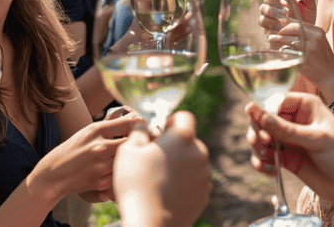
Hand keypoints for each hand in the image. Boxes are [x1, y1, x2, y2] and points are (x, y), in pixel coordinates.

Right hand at [38, 111, 143, 201]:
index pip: (129, 123)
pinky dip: (121, 173)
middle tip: (143, 143)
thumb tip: (135, 120)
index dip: (139, 125)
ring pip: (128, 160)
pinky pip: (120, 175)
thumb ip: (110, 127)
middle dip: (139, 143)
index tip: (143, 127)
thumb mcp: (88, 132)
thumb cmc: (73, 150)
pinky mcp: (101, 182)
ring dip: (131, 159)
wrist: (53, 174)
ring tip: (131, 158)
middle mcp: (99, 147)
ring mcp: (100, 166)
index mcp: (96, 130)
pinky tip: (118, 172)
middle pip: (132, 142)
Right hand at [114, 111, 211, 226]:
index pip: (184, 117)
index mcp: (183, 137)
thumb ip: (139, 131)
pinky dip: (185, 183)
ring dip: (180, 165)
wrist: (149, 221)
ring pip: (193, 163)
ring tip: (159, 178)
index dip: (171, 122)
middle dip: (175, 147)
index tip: (161, 133)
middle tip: (154, 159)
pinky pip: (195, 182)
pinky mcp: (204, 195)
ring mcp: (204, 175)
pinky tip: (168, 192)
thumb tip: (144, 125)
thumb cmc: (136, 182)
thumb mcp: (129, 149)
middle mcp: (200, 153)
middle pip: (189, 142)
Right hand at [246, 93, 333, 208]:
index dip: (265, 111)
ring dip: (257, 147)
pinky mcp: (288, 159)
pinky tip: (268, 169)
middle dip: (258, 130)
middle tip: (259, 142)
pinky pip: (268, 157)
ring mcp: (292, 140)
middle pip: (266, 119)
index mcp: (308, 106)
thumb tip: (259, 116)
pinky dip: (263, 162)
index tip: (260, 123)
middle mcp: (297, 121)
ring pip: (263, 138)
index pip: (277, 101)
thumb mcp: (316, 139)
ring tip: (263, 158)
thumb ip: (287, 129)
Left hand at [256, 0, 333, 93]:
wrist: (331, 77)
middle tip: (272, 33)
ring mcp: (310, 48)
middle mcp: (315, 37)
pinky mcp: (305, 58)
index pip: (299, 23)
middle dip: (281, 30)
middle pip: (293, 28)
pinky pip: (289, 51)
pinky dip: (281, 50)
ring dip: (277, 39)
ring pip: (289, 39)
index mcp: (318, 32)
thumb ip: (305, 35)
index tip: (277, 27)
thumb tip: (286, 27)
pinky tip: (277, 51)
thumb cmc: (322, 61)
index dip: (286, 24)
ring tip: (270, 40)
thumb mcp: (318, 44)